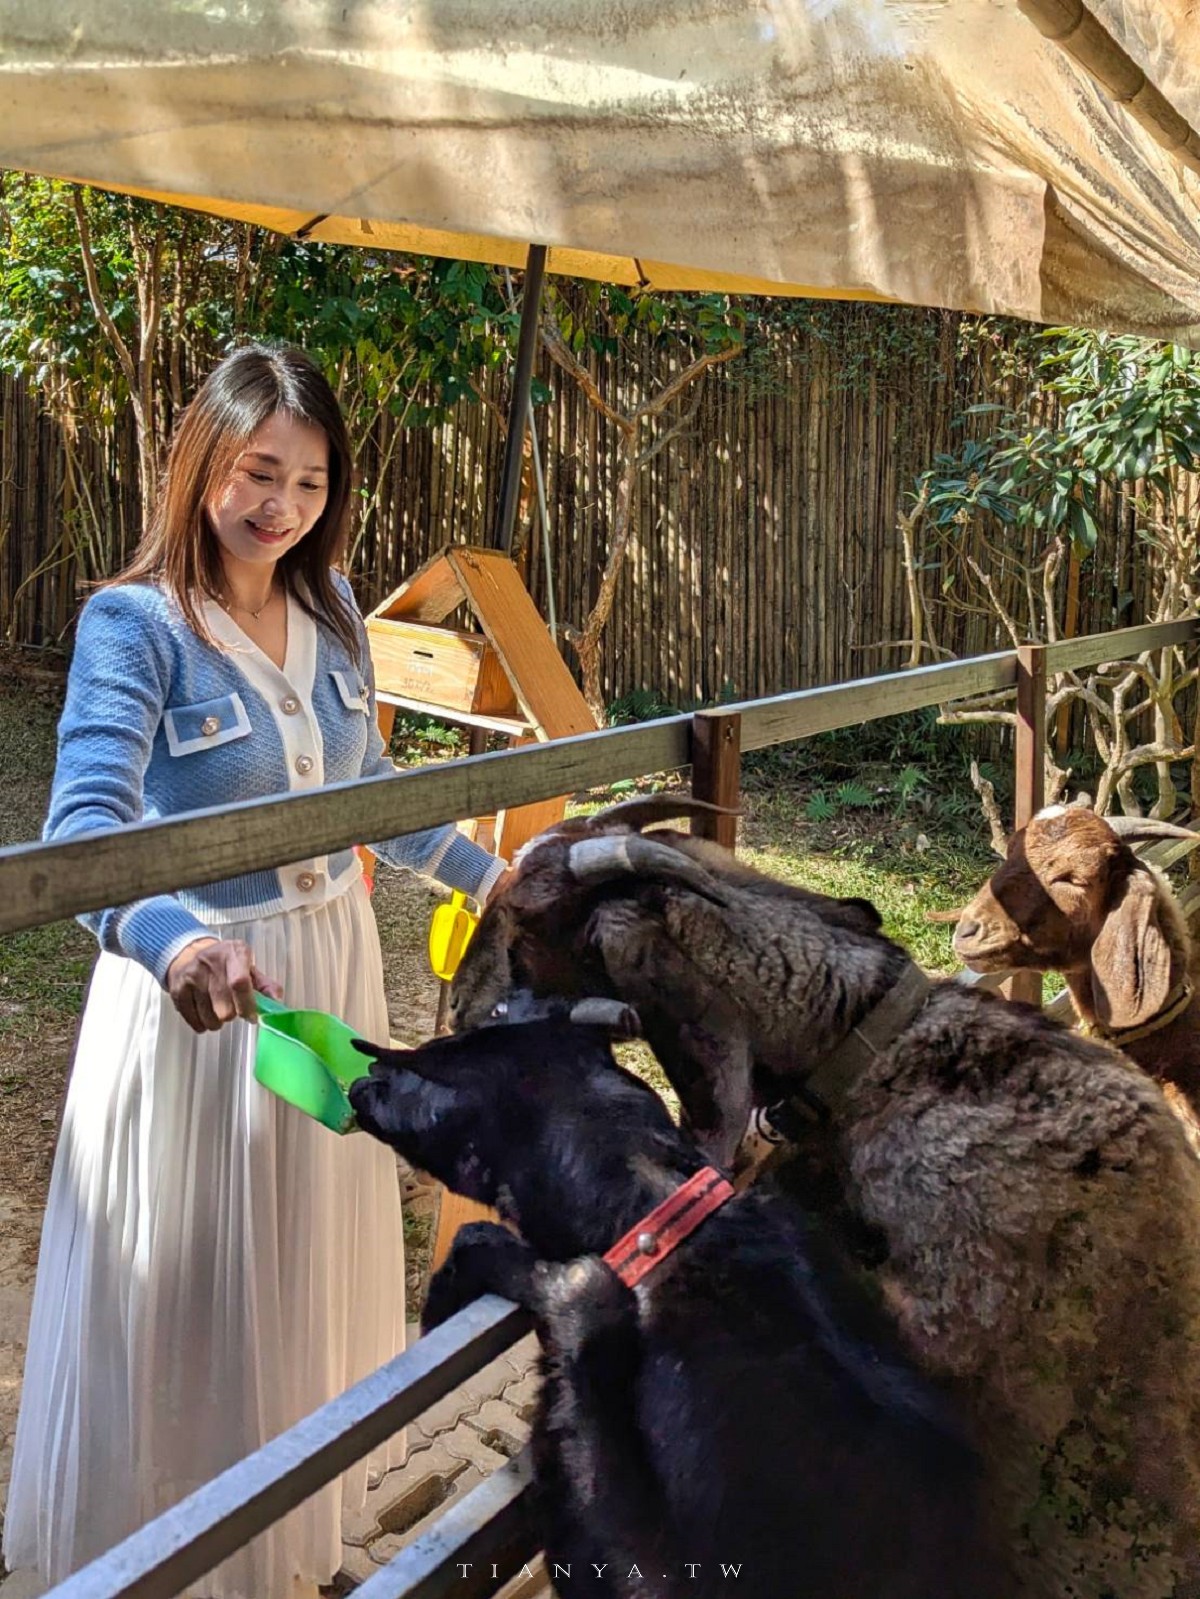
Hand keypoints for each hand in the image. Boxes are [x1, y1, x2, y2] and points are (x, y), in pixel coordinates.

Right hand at [165, 937, 283, 1033]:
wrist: (189, 954)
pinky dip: (203, 1023)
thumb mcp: (248, 966)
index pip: (240, 983)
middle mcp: (211, 962)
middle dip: (233, 1014)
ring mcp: (192, 976)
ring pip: (211, 1019)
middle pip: (225, 1008)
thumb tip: (276, 1003)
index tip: (252, 1015)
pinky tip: (205, 1010)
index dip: (247, 1005)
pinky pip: (196, 1022)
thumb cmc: (225, 964)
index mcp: (234, 953)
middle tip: (233, 1006)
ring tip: (218, 1007)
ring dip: (218, 1021)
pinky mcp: (178, 990)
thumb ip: (265, 986)